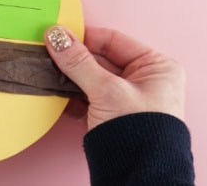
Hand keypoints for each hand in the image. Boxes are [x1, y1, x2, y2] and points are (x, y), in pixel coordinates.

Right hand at [44, 25, 185, 130]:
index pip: (113, 40)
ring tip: (53, 77)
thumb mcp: (105, 89)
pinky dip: (75, 96)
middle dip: (74, 60)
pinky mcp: (115, 114)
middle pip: (100, 58)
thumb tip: (57, 36)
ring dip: (72, 79)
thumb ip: (78, 61)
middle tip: (50, 56)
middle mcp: (146, 79)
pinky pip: (90, 95)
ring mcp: (130, 98)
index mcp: (156, 66)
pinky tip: (62, 96)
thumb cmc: (139, 133)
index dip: (84, 38)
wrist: (139, 176)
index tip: (58, 37)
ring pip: (92, 77)